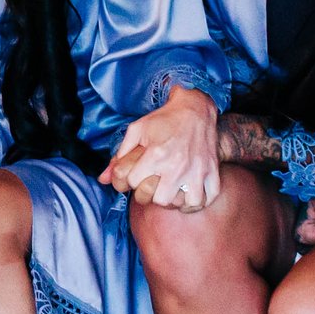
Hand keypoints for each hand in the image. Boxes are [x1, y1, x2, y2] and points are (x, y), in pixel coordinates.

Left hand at [101, 87, 219, 211]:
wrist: (196, 110)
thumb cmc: (164, 120)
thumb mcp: (136, 130)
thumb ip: (119, 156)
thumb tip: (103, 179)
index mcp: (156, 154)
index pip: (132, 182)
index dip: (127, 181)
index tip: (132, 176)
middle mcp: (176, 166)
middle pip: (157, 199)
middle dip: (148, 195)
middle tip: (149, 187)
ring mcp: (196, 171)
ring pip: (181, 203)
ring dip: (172, 201)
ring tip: (168, 192)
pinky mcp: (211, 173)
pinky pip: (205, 200)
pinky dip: (195, 204)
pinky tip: (186, 197)